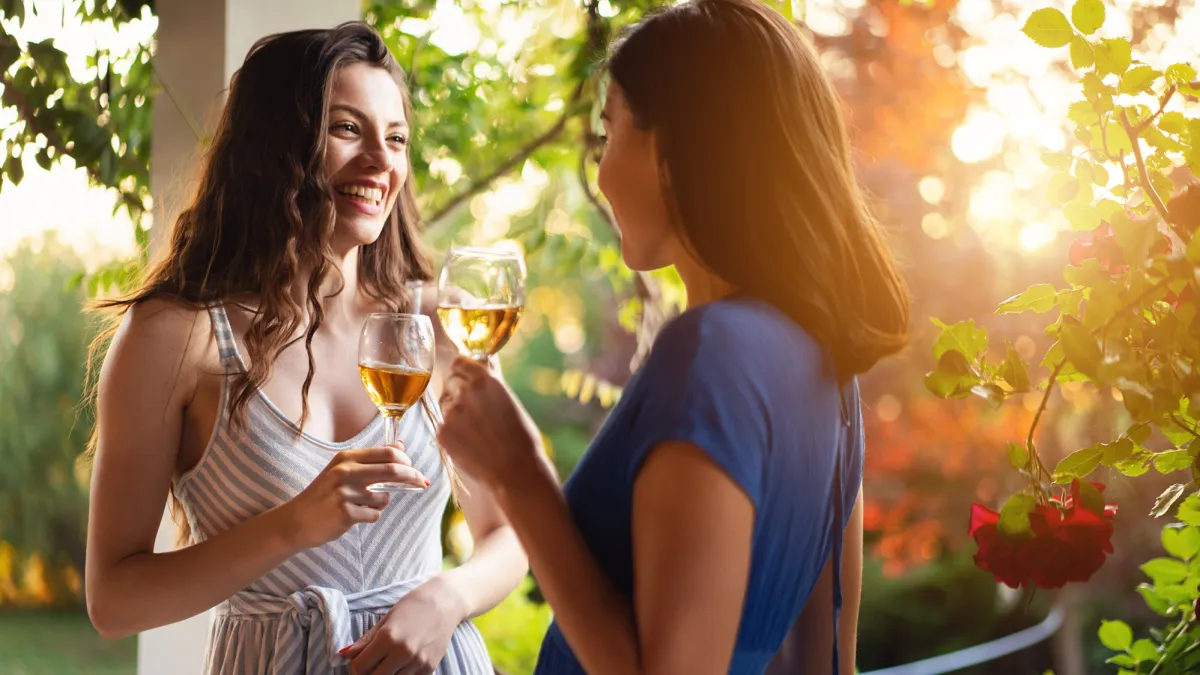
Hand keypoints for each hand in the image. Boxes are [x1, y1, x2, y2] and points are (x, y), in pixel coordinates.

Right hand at [279, 444, 427, 549]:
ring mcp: (345, 493)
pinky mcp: (346, 513)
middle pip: (393, 471)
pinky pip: (374, 515)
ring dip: (380, 503)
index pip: (387, 453)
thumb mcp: (342, 469)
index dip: (406, 461)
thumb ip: (370, 459)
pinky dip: (370, 516)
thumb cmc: (323, 494)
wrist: (296, 520)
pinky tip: (353, 516)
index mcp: (346, 458)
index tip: (414, 468)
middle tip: (422, 482)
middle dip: (412, 477)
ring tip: (361, 505)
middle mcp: (346, 472)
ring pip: (384, 498)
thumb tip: (400, 445)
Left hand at [341, 579, 463, 674]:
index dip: (355, 667)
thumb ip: (365, 640)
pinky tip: (403, 664)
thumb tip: (344, 654)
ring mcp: (418, 662)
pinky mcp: (429, 668)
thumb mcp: (386, 619)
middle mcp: (403, 652)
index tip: (358, 662)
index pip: (360, 667)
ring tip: (388, 664)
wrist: (445, 603)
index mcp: (388, 638)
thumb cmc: (413, 606)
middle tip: (371, 666)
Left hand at [437, 356, 545, 488]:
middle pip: (451, 382)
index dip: (462, 370)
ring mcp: (451, 413)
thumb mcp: (510, 402)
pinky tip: (471, 443)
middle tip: (474, 410)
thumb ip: (493, 381)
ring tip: (475, 431)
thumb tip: (485, 361)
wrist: (515, 471)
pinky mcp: (443, 433)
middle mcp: (465, 393)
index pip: (460, 362)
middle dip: (459, 392)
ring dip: (456, 412)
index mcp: (485, 381)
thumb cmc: (521, 437)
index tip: (466, 378)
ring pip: (446, 405)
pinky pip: (443, 425)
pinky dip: (453, 432)